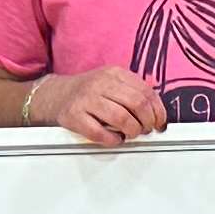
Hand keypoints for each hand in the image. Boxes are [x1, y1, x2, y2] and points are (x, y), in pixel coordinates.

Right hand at [24, 68, 167, 145]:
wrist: (54, 95)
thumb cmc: (88, 93)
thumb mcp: (111, 83)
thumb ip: (133, 92)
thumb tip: (157, 113)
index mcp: (114, 73)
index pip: (146, 91)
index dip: (158, 111)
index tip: (160, 122)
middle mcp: (100, 83)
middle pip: (137, 104)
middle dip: (147, 122)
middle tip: (146, 129)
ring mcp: (86, 99)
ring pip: (121, 118)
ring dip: (132, 131)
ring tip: (131, 134)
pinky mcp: (73, 116)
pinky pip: (99, 132)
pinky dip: (112, 139)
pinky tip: (114, 138)